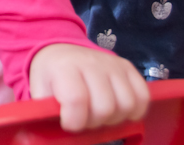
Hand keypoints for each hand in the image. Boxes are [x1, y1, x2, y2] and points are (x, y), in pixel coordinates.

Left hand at [29, 43, 148, 131]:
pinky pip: (143, 96)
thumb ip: (45, 110)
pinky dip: (134, 111)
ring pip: (127, 104)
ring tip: (100, 115)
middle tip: (84, 119)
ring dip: (115, 118)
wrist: (62, 52)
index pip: (76, 99)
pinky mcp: (128, 67)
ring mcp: (112, 64)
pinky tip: (118, 111)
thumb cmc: (51, 76)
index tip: (68, 123)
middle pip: (105, 107)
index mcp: (64, 67)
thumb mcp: (40, 90)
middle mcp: (91, 62)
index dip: (74, 120)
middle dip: (94, 122)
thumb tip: (53, 131)